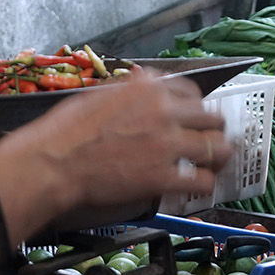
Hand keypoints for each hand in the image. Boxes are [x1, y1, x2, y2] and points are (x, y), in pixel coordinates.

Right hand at [0, 71, 232, 244]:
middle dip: (214, 130)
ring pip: (217, 148)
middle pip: (211, 118)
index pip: (192, 93)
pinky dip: (204, 185)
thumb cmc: (67, 129)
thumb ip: (130, 91)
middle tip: (211, 140)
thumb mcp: (100, 94)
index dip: (197, 107)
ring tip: (217, 163)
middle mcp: (164, 111)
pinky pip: (201, 181)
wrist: (55, 161)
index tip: (195, 117)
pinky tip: (200, 186)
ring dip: (219, 156)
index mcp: (149, 88)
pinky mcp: (164, 177)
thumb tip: (142, 87)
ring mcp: (167, 144)